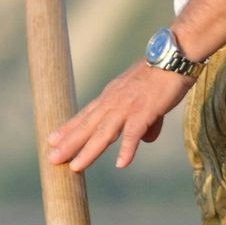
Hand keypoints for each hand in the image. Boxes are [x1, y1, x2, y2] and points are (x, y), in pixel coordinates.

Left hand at [46, 61, 193, 172]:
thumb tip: (146, 140)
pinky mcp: (145, 111)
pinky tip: (120, 164)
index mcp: (111, 97)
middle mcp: (113, 102)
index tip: (51, 140)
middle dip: (69, 144)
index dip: (68, 128)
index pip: (85, 115)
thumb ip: (145, 122)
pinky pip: (133, 133)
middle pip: (87, 126)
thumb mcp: (147, 100)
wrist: (174, 57)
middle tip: (51, 159)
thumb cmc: (162, 76)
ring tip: (75, 167)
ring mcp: (127, 107)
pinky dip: (127, 149)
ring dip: (89, 151)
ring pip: (103, 133)